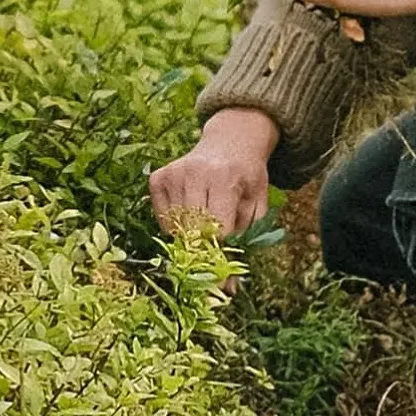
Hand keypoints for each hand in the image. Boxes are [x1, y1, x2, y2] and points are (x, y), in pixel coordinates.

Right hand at [149, 108, 278, 242]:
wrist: (230, 142)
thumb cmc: (245, 176)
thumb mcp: (258, 202)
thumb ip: (248, 235)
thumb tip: (229, 273)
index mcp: (223, 177)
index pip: (218, 229)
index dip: (224, 241)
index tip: (228, 241)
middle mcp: (194, 173)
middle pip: (193, 229)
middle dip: (205, 240)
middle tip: (214, 234)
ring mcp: (173, 174)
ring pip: (175, 225)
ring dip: (190, 230)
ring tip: (205, 213)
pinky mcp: (157, 178)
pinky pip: (162, 217)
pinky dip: (174, 222)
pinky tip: (189, 208)